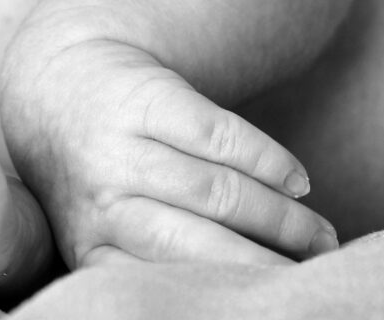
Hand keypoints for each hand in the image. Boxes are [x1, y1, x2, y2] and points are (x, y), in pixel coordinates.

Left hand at [2, 45, 337, 267]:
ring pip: (217, 192)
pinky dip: (269, 161)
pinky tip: (298, 182)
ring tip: (319, 235)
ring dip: (280, 218)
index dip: (219, 293)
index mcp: (89, 245)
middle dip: (263, 264)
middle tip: (310, 273)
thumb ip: (151, 252)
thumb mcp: (103, 222)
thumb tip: (241, 287)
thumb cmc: (100, 170)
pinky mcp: (148, 98)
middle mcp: (101, 200)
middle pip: (196, 243)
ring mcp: (122, 147)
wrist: (64, 86)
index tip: (264, 301)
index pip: (159, 280)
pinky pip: (221, 136)